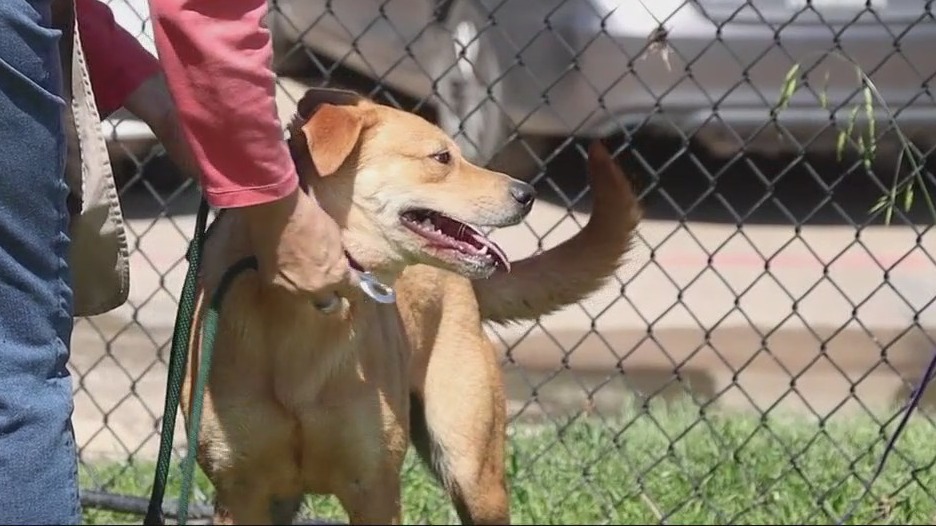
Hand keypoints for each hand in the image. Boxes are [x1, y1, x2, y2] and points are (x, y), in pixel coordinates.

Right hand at [242, 188, 356, 310]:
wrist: (278, 214)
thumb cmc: (311, 219)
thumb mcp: (336, 238)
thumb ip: (338, 259)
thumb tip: (339, 264)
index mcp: (336, 277)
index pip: (352, 292)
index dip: (351, 285)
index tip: (349, 282)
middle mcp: (315, 290)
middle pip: (329, 303)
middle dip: (330, 294)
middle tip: (327, 282)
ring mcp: (292, 290)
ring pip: (305, 297)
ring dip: (307, 288)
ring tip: (302, 272)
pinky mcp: (271, 284)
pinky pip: (284, 288)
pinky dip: (286, 280)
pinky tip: (284, 267)